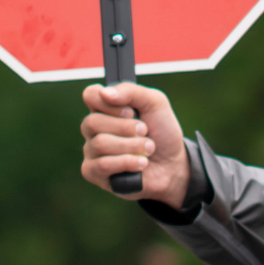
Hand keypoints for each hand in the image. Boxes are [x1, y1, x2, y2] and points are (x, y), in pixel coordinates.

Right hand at [79, 83, 190, 205]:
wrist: (173, 164)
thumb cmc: (161, 132)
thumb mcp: (155, 103)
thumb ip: (131, 91)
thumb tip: (105, 93)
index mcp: (104, 108)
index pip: (90, 95)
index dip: (109, 103)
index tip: (131, 112)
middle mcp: (93, 128)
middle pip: (92, 122)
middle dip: (127, 128)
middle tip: (145, 132)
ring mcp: (91, 151)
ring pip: (100, 144)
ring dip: (133, 146)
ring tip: (148, 149)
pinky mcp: (94, 173)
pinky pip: (102, 165)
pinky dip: (128, 163)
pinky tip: (141, 164)